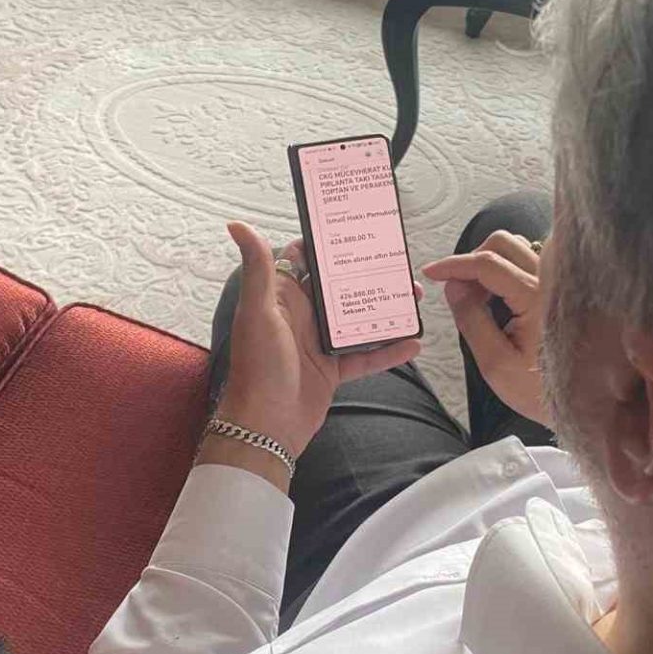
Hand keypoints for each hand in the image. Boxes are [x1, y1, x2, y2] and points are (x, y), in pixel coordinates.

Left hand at [214, 222, 421, 462]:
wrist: (266, 429)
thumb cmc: (257, 370)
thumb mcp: (258, 313)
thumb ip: (257, 268)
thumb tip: (238, 224)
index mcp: (282, 298)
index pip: (306, 261)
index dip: (329, 246)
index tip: (356, 229)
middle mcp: (302, 317)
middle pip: (341, 288)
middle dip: (369, 276)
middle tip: (399, 266)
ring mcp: (319, 344)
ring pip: (358, 319)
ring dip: (385, 309)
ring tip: (414, 299)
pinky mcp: (333, 370)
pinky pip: (366, 356)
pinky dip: (389, 350)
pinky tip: (413, 342)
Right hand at [422, 231, 549, 427]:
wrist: (582, 401)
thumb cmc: (539, 390)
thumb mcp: (495, 363)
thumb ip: (471, 320)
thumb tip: (453, 287)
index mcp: (536, 298)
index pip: (487, 264)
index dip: (454, 265)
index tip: (431, 273)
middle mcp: (551, 280)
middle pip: (502, 243)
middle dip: (472, 259)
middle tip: (457, 289)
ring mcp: (558, 281)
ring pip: (516, 248)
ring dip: (489, 262)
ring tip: (477, 295)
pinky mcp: (560, 287)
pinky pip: (528, 260)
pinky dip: (505, 268)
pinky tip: (497, 297)